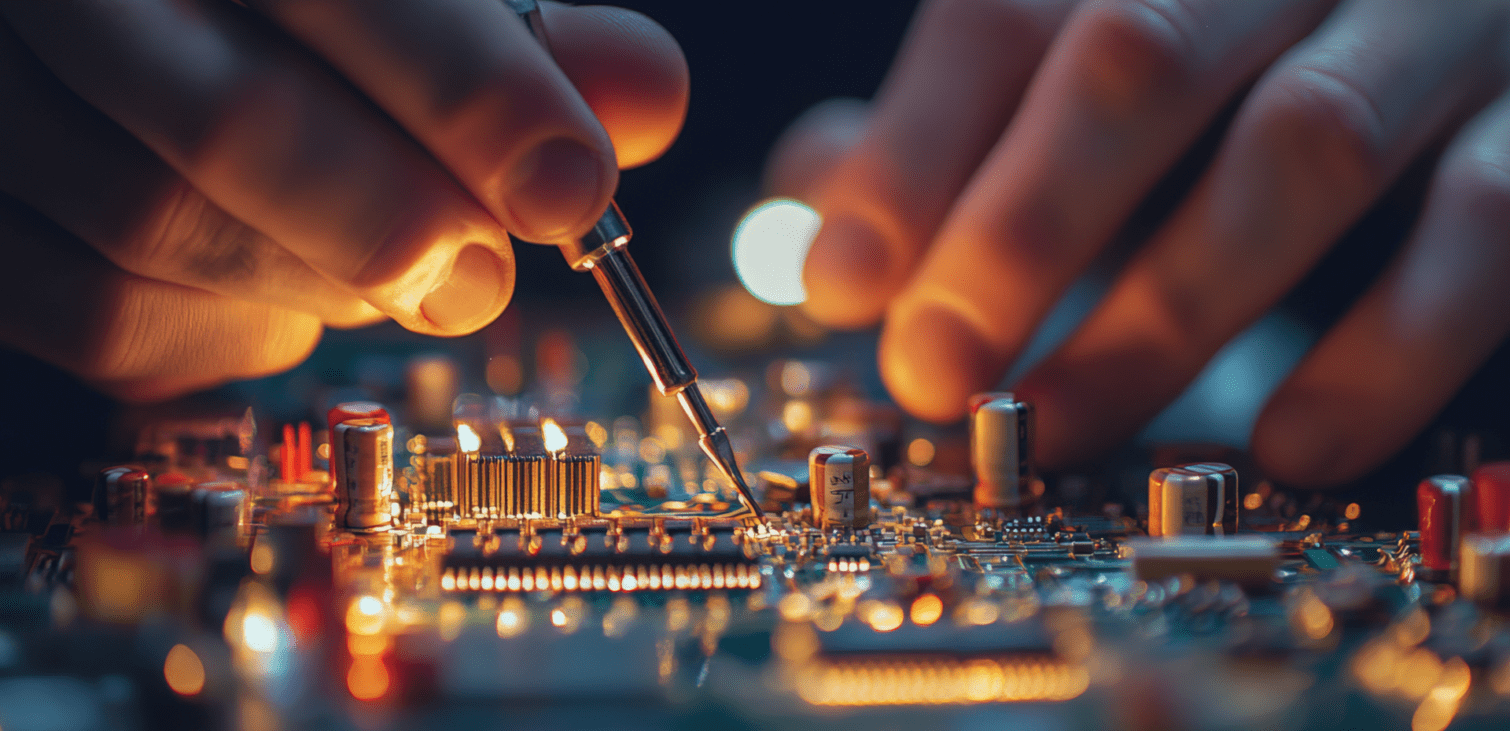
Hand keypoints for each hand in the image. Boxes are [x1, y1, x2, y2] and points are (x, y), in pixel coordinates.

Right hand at [0, 0, 686, 399]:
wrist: (116, 27)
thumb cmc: (297, 20)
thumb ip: (524, 37)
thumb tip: (647, 97)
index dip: (472, 94)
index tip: (572, 188)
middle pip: (230, 117)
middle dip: (397, 220)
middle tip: (481, 275)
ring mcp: (0, 97)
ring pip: (156, 232)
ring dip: (319, 284)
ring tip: (393, 269)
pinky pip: (98, 318)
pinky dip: (227, 334)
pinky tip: (286, 297)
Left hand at [767, 0, 1509, 484]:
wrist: (1465, 16)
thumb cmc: (1237, 66)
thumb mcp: (1086, 79)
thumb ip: (954, 136)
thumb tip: (827, 246)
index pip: (1009, 13)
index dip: (912, 154)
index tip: (841, 288)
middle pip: (1138, 58)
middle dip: (1019, 232)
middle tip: (933, 368)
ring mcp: (1438, 20)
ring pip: (1299, 145)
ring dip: (1161, 311)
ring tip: (1059, 422)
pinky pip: (1483, 222)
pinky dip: (1383, 345)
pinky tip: (1292, 438)